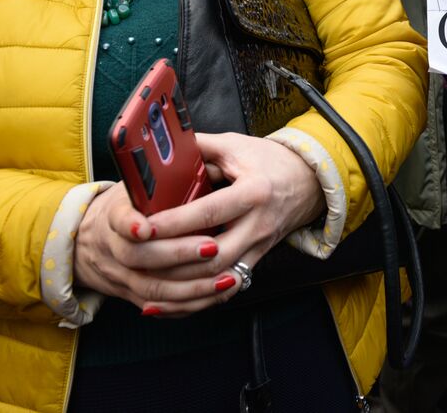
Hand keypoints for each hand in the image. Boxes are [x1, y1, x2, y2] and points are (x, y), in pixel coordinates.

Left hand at [73, 135, 322, 315]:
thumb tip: (162, 148)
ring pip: (219, 280)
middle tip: (137, 259)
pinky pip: (227, 287)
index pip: (210, 212)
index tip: (144, 226)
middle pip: (214, 256)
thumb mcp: (236, 145)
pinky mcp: (257, 260)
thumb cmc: (269, 161)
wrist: (309, 181)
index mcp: (254, 192)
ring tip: (147, 285)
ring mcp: (260, 246)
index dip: (175, 221)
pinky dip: (199, 298)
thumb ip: (199, 146)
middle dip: (173, 261)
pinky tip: (171, 301)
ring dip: (183, 287)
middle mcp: (259, 224)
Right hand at [73, 183, 227, 317]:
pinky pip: (161, 306)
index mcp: (113, 213)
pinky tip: (216, 295)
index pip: (117, 218)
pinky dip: (189, 304)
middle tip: (211, 246)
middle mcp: (111, 247)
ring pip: (153, 288)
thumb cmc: (126, 205)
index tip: (146, 226)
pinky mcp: (132, 295)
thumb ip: (160, 174)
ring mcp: (120, 275)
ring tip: (226, 278)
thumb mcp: (133, 185)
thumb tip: (195, 153)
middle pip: (138, 256)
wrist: (87, 240)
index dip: (130, 223)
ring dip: (192, 286)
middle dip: (178, 253)